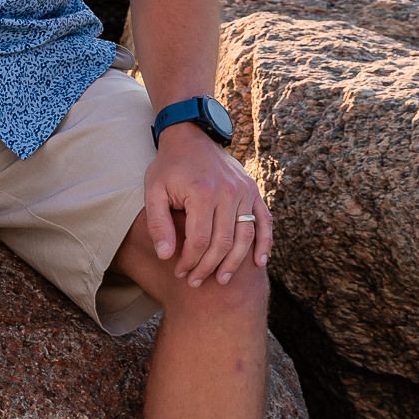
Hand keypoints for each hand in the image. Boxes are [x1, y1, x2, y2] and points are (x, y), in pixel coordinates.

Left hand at [143, 126, 272, 289]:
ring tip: (223, 279)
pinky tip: (259, 263)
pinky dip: (265, 243)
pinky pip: (264, 221)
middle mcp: (229, 192)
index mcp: (202, 192)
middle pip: (224, 242)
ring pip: (246, 236)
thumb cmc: (169, 166)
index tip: (180, 272)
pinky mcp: (253, 191)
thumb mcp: (153, 190)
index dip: (190, 261)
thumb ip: (158, 223)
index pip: (200, 240)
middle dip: (209, 267)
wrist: (191, 136)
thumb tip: (165, 256)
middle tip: (196, 281)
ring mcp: (245, 191)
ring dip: (235, 262)